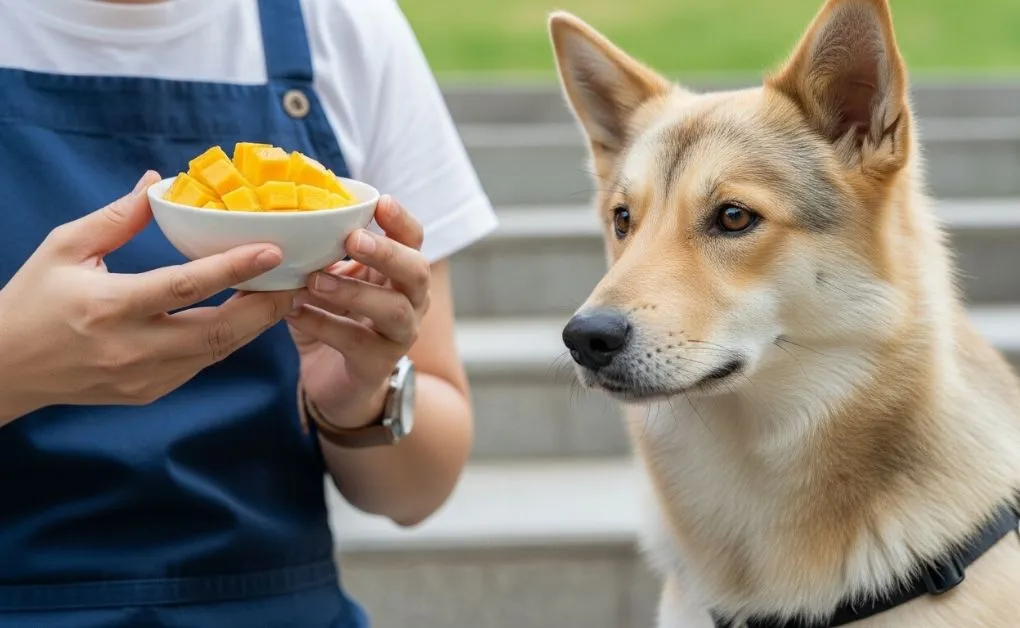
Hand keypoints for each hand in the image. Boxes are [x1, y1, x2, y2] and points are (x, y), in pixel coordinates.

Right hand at [0, 171, 294, 421]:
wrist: (4, 369)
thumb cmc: (33, 299)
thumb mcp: (64, 248)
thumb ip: (115, 218)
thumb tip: (158, 184)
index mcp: (108, 307)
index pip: (184, 287)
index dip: (233, 269)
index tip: (273, 250)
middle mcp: (131, 348)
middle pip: (217, 331)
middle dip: (265, 306)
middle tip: (296, 278)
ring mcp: (143, 377)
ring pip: (217, 352)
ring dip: (254, 324)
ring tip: (280, 293)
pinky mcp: (149, 392)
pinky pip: (201, 365)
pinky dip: (227, 340)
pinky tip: (244, 316)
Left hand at [287, 195, 429, 428]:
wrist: (334, 382)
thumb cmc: (333, 320)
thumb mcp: (329, 280)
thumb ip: (321, 255)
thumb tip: (289, 219)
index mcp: (399, 273)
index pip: (414, 239)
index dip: (401, 220)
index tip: (380, 202)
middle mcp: (410, 302)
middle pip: (416, 271)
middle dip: (387, 252)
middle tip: (353, 239)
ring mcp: (399, 335)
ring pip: (394, 309)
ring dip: (355, 291)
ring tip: (315, 280)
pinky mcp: (378, 364)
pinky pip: (356, 342)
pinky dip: (322, 324)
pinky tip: (293, 312)